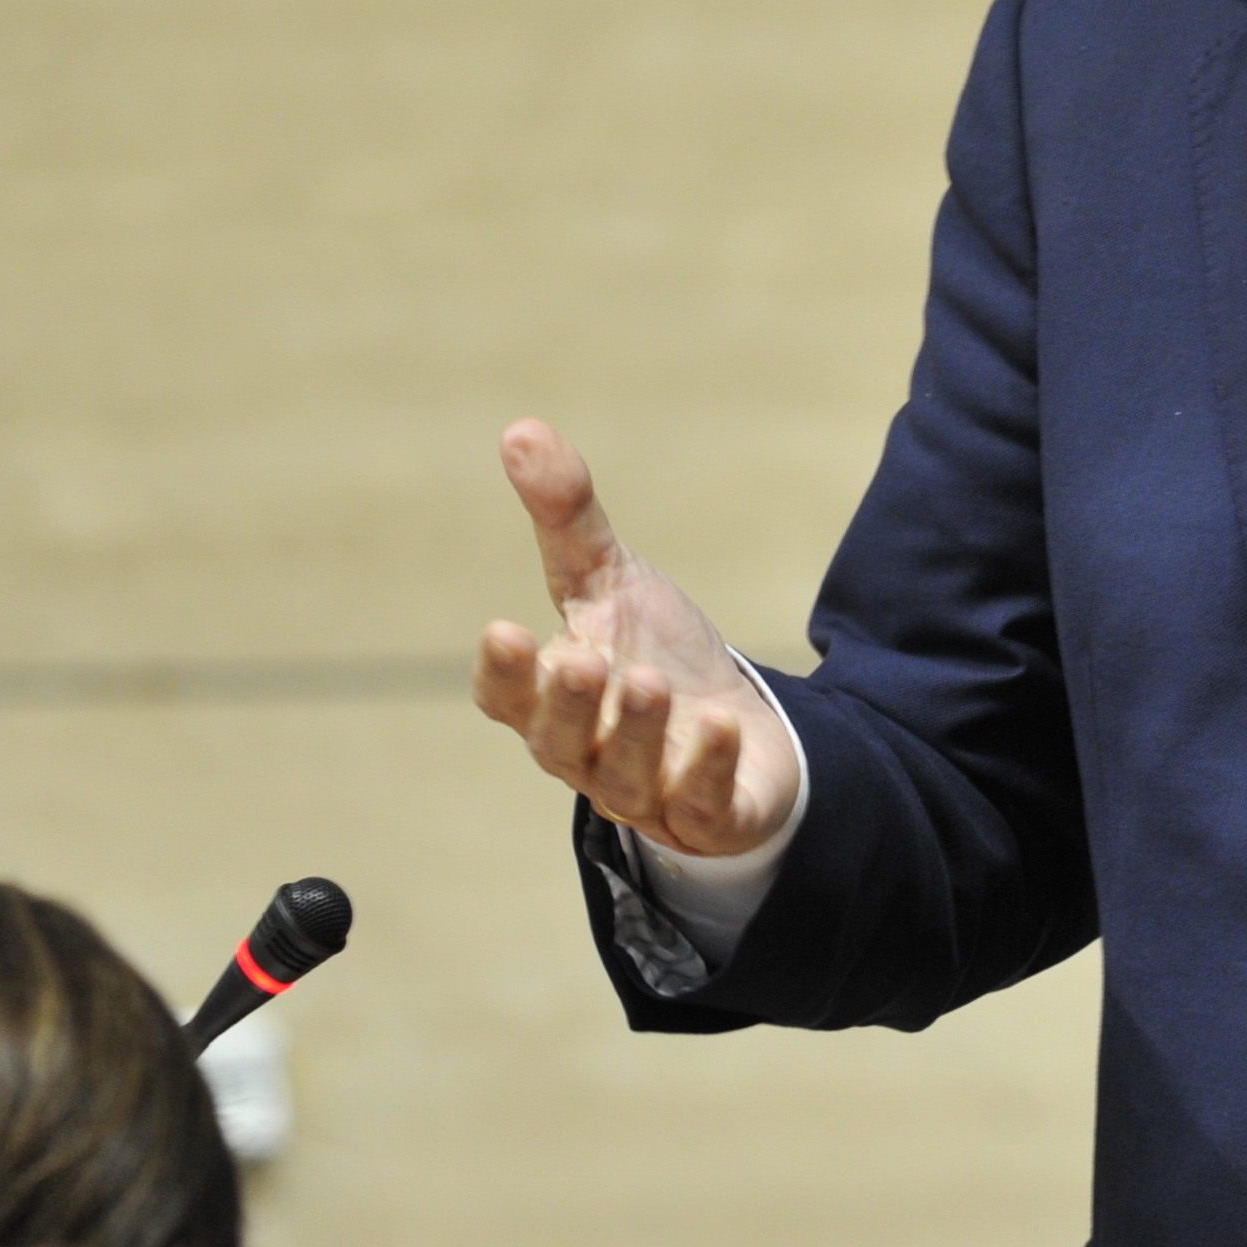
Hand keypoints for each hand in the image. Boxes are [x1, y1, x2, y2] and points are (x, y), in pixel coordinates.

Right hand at [474, 419, 801, 859]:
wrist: (744, 729)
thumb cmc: (658, 654)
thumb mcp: (614, 579)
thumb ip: (566, 515)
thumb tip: (521, 430)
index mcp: (551, 698)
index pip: (506, 696)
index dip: (503, 673)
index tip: (504, 631)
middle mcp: (587, 752)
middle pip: (557, 741)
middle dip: (565, 704)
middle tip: (581, 662)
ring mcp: (646, 791)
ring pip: (623, 777)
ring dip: (634, 731)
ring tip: (647, 685)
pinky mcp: (707, 816)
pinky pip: (698, 806)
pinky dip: (704, 770)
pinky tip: (718, 728)